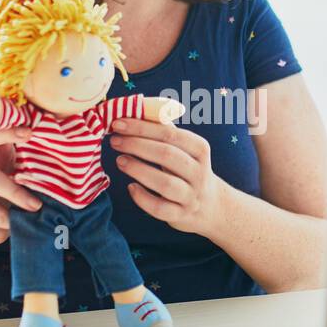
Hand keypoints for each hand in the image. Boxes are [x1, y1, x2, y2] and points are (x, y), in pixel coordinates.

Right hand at [0, 121, 42, 246]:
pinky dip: (15, 219)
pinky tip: (27, 223)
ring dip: (15, 190)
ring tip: (36, 205)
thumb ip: (29, 162)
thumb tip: (69, 149)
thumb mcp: (16, 176)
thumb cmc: (5, 195)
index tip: (30, 125)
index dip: (8, 121)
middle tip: (29, 134)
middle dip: (5, 133)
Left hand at [109, 117, 227, 236]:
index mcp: (199, 149)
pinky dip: (142, 198)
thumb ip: (165, 131)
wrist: (211, 206)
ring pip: (165, 183)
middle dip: (137, 145)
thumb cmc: (189, 170)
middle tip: (115, 141)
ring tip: (120, 160)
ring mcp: (190, 196)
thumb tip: (136, 111)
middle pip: (167, 155)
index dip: (142, 127)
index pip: (170, 134)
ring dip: (139, 170)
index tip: (119, 123)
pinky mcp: (181, 215)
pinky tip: (131, 187)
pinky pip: (160, 208)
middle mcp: (198, 172)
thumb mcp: (186, 149)